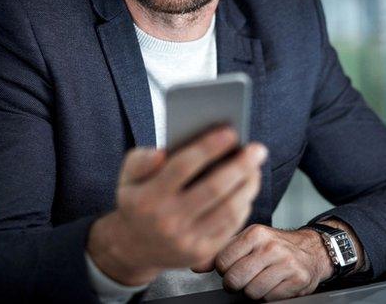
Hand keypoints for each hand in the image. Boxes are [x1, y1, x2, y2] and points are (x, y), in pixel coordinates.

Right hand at [87, 127, 267, 285]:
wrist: (132, 249)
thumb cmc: (137, 202)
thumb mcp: (127, 178)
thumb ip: (141, 160)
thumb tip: (162, 152)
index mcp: (148, 198)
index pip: (183, 166)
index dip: (209, 147)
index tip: (231, 132)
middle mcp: (168, 221)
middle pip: (214, 188)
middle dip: (241, 166)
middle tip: (257, 149)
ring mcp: (186, 240)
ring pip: (228, 209)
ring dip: (248, 186)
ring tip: (256, 168)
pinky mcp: (201, 254)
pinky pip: (230, 227)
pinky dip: (243, 205)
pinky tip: (247, 189)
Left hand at [192, 224, 332, 300]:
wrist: (311, 250)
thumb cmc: (274, 246)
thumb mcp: (248, 241)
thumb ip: (221, 251)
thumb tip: (195, 264)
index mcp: (255, 233)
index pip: (222, 262)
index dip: (224, 270)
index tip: (233, 266)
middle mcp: (271, 246)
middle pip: (234, 280)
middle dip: (236, 283)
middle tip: (245, 277)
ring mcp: (286, 263)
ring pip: (251, 292)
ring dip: (253, 291)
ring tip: (262, 279)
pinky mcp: (297, 279)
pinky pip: (269, 298)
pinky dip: (269, 296)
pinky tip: (274, 284)